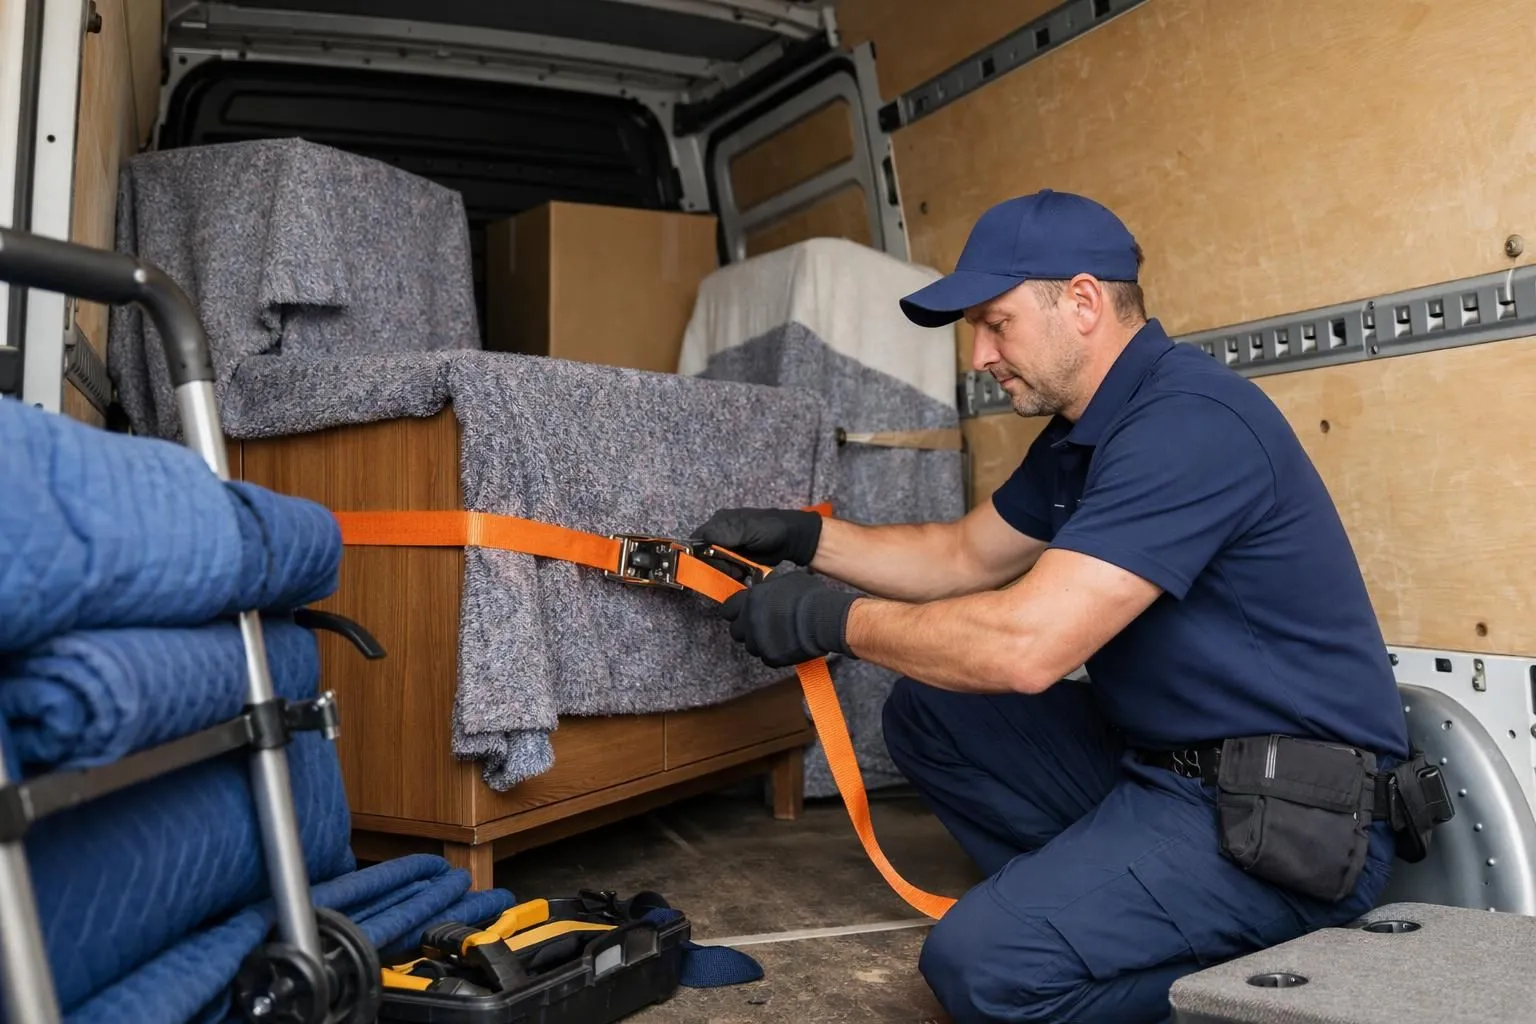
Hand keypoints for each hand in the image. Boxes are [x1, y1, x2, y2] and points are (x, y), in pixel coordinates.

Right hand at [690, 507, 822, 567]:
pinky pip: (729, 568)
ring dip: (727, 570)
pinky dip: (734, 573)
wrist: (792, 539)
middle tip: (732, 568)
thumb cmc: (770, 529)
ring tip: (740, 571)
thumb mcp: (747, 529)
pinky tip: (743, 573)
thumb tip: (700, 538)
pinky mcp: (739, 558)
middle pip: (706, 554)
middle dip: (717, 564)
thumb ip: (725, 534)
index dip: (698, 553)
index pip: (698, 539)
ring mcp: (731, 547)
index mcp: (720, 522)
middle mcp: (721, 533)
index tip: (707, 565)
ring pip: (717, 564)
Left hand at [717, 570, 857, 667]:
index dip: (735, 611)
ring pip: (750, 646)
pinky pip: (766, 657)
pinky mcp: (771, 657)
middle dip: (746, 628)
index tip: (742, 612)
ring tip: (776, 635)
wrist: (825, 619)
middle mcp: (751, 621)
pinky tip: (786, 644)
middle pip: (736, 631)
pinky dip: (773, 653)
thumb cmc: (810, 596)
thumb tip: (766, 584)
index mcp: (752, 600)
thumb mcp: (787, 580)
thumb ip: (770, 585)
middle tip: (760, 624)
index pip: (727, 609)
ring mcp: (759, 641)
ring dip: (759, 641)